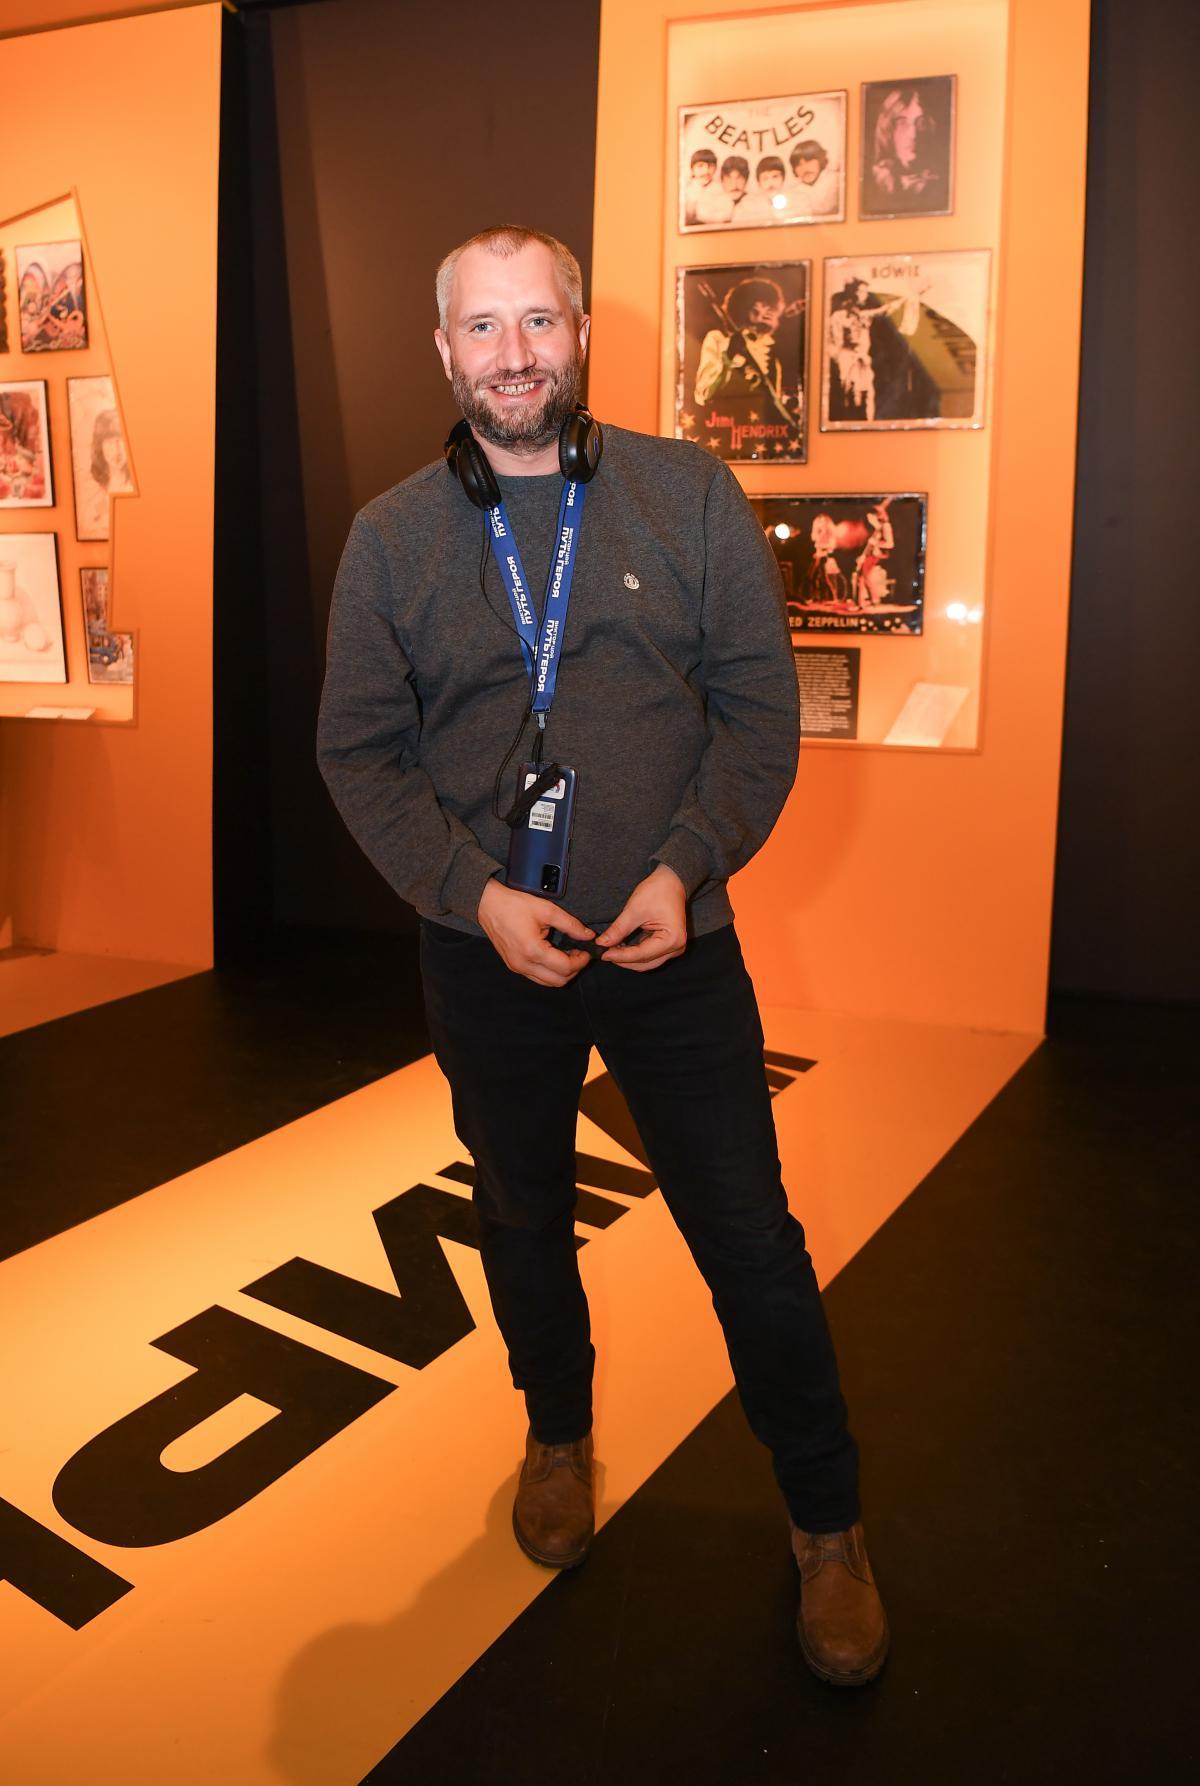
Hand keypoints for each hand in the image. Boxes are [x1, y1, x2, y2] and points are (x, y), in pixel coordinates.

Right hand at [477, 879, 593, 986]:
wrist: (487, 904)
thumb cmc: (514, 904)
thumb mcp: (547, 910)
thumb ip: (571, 925)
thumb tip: (588, 936)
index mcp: (532, 950)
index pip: (565, 967)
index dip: (581, 961)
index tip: (587, 951)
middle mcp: (523, 964)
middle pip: (558, 981)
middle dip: (574, 969)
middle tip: (580, 954)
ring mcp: (516, 967)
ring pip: (547, 983)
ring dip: (562, 973)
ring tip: (568, 955)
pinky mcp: (513, 966)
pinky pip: (536, 977)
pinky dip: (549, 972)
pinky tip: (554, 956)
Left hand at [595, 864, 687, 971]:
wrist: (672, 881)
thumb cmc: (657, 891)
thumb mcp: (634, 910)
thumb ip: (618, 930)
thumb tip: (602, 944)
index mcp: (672, 940)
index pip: (641, 954)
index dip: (620, 956)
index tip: (603, 954)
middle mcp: (676, 948)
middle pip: (645, 963)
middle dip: (624, 960)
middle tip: (604, 953)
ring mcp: (674, 948)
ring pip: (646, 962)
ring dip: (629, 958)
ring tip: (611, 949)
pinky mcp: (669, 945)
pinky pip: (649, 955)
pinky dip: (635, 953)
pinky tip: (621, 946)